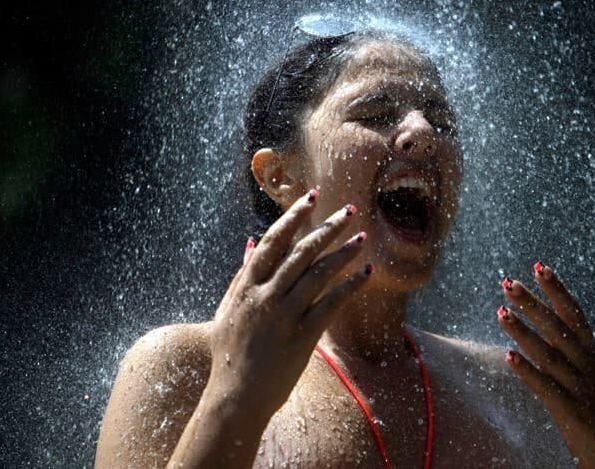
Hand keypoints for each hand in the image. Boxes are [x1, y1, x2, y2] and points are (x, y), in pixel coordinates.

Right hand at [208, 189, 371, 418]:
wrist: (235, 397)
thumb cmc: (230, 354)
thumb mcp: (228, 310)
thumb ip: (242, 275)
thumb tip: (252, 243)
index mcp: (246, 286)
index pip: (274, 240)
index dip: (294, 216)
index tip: (312, 196)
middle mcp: (265, 296)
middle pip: (302, 251)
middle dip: (328, 227)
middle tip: (350, 209)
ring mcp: (284, 315)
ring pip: (320, 273)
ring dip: (344, 251)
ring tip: (362, 235)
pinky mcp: (302, 336)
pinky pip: (332, 303)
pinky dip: (350, 284)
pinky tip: (366, 271)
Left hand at [497, 264, 594, 468]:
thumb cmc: (594, 411)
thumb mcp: (588, 374)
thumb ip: (569, 349)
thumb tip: (545, 320)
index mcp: (591, 355)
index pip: (574, 314)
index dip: (558, 290)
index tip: (539, 266)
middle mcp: (588, 367)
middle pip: (558, 329)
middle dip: (533, 303)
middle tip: (507, 283)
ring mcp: (581, 389)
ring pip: (550, 355)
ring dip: (524, 331)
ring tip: (500, 311)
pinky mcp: (572, 413)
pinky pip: (547, 389)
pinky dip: (528, 372)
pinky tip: (507, 357)